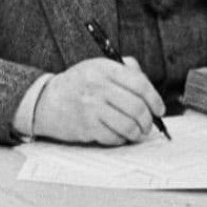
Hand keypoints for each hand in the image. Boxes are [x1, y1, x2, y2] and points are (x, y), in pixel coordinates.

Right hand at [32, 57, 165, 145]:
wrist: (47, 100)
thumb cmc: (79, 84)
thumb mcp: (99, 66)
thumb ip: (125, 70)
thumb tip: (149, 86)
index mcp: (104, 68)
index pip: (139, 84)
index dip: (155, 99)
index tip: (159, 109)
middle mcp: (98, 87)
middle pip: (136, 107)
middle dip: (148, 120)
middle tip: (149, 125)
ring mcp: (91, 107)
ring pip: (128, 125)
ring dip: (138, 133)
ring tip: (137, 132)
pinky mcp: (86, 127)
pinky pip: (114, 137)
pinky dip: (121, 139)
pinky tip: (119, 135)